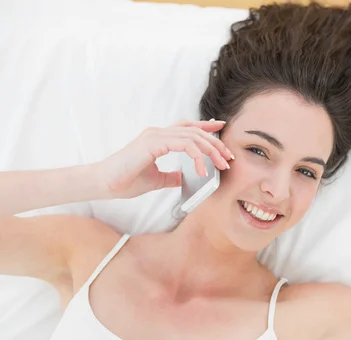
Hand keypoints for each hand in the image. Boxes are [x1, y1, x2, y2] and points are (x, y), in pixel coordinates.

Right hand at [96, 120, 233, 198]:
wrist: (104, 183)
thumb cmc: (125, 181)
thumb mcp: (156, 179)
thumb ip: (171, 176)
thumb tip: (183, 178)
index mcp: (158, 138)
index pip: (187, 127)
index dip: (206, 126)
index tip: (221, 128)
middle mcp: (158, 133)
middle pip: (195, 131)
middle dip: (215, 143)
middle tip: (228, 158)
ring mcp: (155, 136)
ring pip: (193, 136)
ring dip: (211, 150)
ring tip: (220, 165)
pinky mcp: (153, 143)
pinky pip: (183, 144)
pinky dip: (196, 156)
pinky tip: (202, 170)